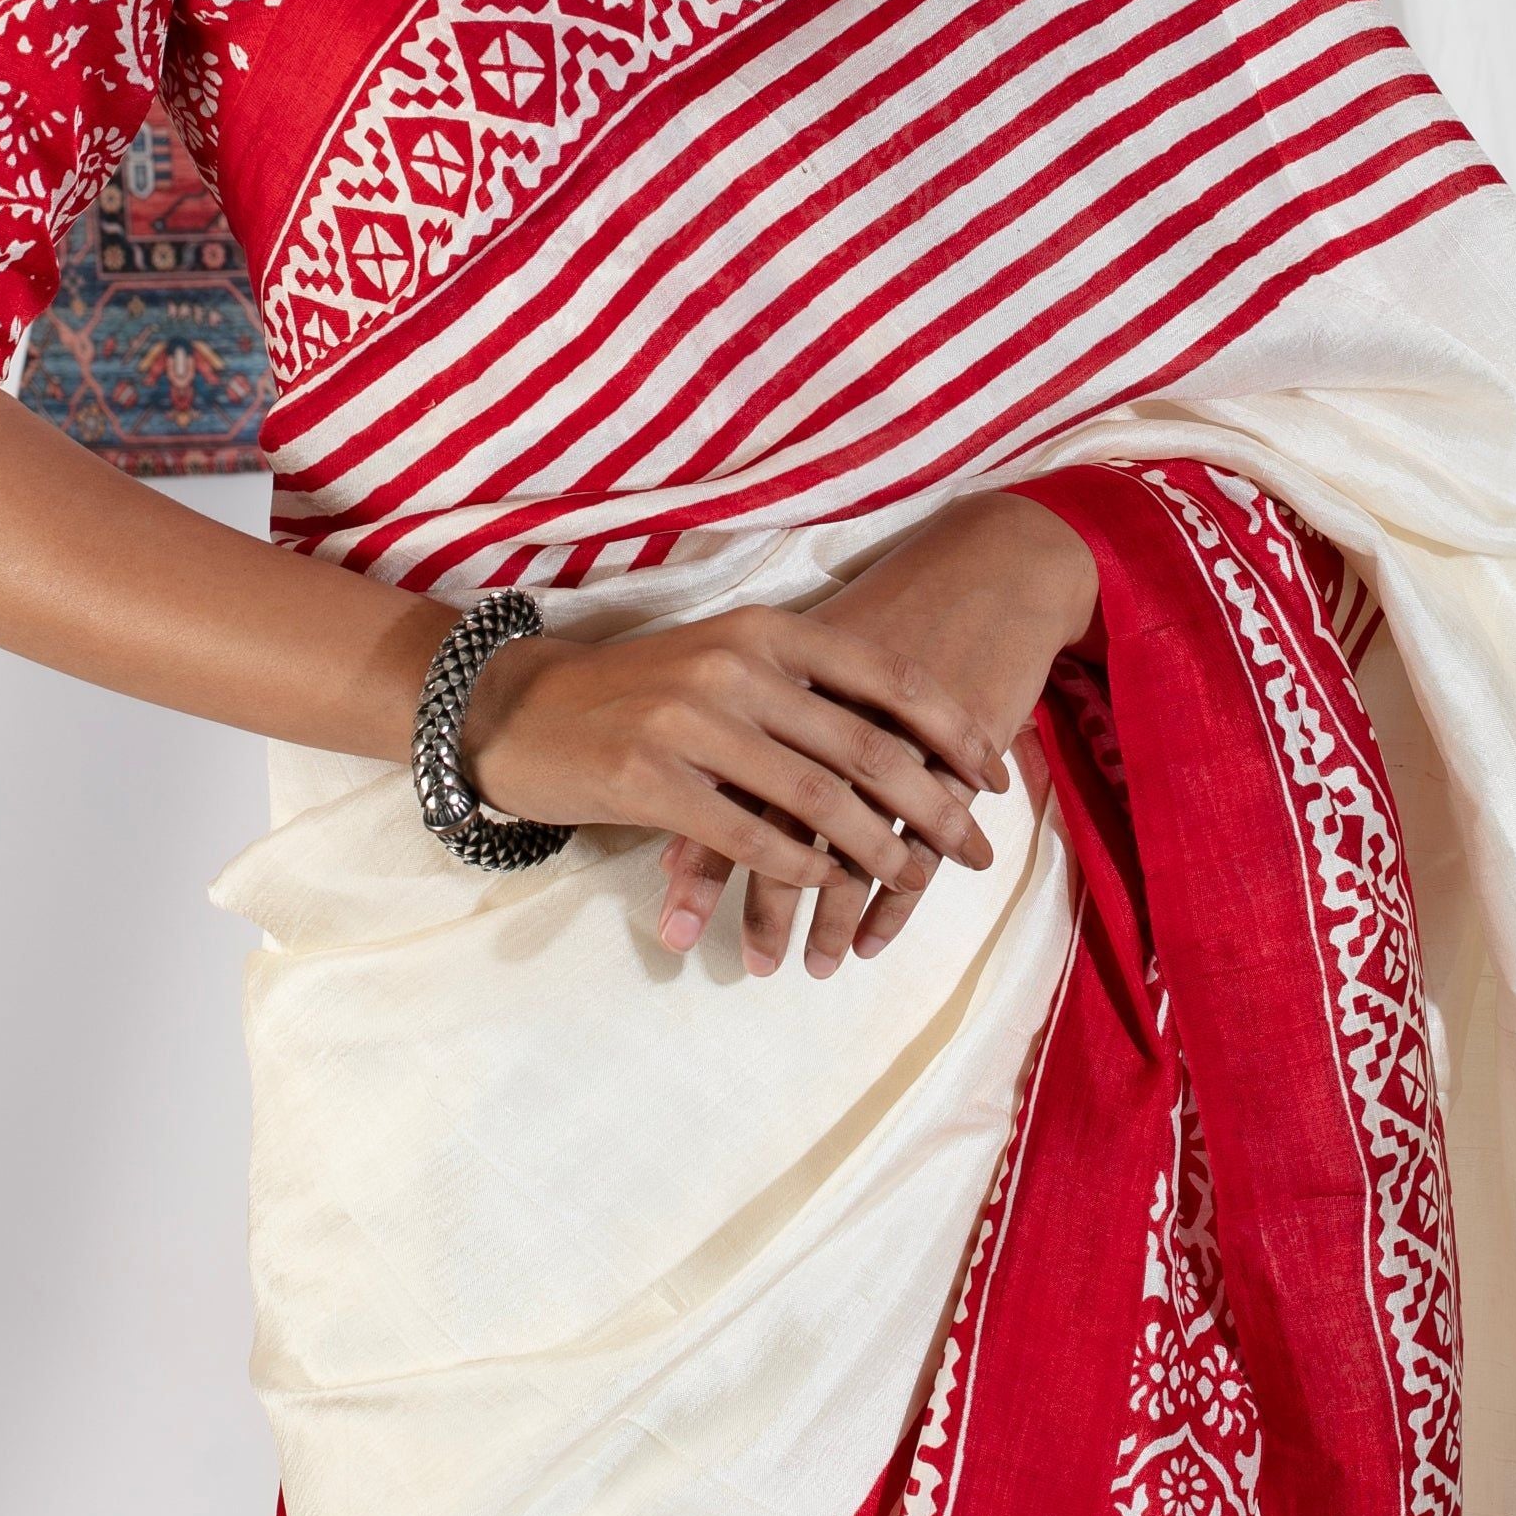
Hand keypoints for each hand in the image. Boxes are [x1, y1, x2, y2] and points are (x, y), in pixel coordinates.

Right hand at [458, 604, 1012, 921]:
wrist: (521, 705)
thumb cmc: (640, 688)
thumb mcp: (725, 659)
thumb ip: (801, 686)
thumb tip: (905, 734)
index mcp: (766, 627)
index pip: (887, 675)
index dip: (952, 727)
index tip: (995, 774)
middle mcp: (737, 664)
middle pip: (868, 744)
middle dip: (935, 804)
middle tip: (975, 850)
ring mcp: (692, 720)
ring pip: (819, 799)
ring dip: (877, 850)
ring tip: (914, 881)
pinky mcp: (652, 779)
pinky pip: (749, 836)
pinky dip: (799, 869)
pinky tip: (828, 888)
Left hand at [658, 492, 1098, 979]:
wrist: (990, 565)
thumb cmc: (887, 612)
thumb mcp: (810, 662)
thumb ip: (747, 733)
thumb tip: (683, 816)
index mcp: (781, 675)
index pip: (729, 780)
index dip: (704, 857)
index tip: (676, 927)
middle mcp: (832, 705)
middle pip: (786, 821)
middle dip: (767, 905)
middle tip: (751, 968)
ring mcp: (895, 732)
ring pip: (854, 844)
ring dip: (833, 917)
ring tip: (815, 969)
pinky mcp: (952, 759)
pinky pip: (919, 844)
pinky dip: (895, 902)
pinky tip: (874, 942)